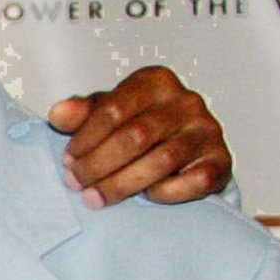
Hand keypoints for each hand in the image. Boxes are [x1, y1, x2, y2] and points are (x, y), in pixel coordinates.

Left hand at [51, 64, 230, 207]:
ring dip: (122, 184)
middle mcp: (186, 102)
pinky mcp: (221, 160)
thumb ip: (82, 113)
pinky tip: (147, 197)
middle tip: (76, 184)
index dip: (86, 139)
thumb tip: (58, 114)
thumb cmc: (140, 125)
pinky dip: (167, 192)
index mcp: (155, 82)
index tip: (68, 160)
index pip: (114, 109)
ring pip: (161, 161)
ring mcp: (207, 130)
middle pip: (136, 136)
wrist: (185, 148)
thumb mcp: (107, 112)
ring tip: (96, 198)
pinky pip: (194, 181)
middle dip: (99, 165)